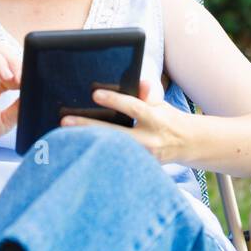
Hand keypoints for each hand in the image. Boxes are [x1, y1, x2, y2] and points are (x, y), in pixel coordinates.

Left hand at [61, 79, 192, 164]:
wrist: (185, 144)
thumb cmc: (166, 118)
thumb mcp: (160, 103)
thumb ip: (149, 92)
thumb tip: (140, 82)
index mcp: (156, 119)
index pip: (134, 108)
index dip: (115, 100)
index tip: (95, 94)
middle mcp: (149, 140)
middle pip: (116, 134)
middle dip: (89, 127)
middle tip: (65, 121)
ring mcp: (143, 157)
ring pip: (111, 151)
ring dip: (88, 144)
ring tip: (64, 138)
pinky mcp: (137, 168)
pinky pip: (112, 163)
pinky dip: (95, 156)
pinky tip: (75, 151)